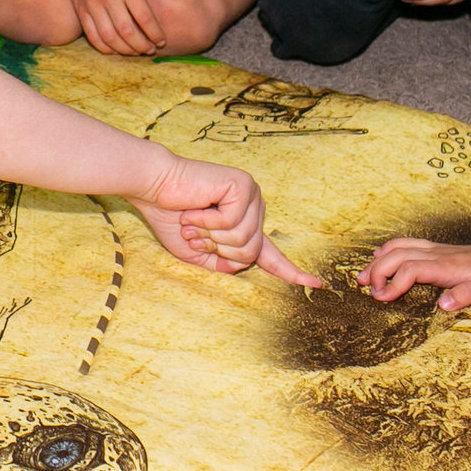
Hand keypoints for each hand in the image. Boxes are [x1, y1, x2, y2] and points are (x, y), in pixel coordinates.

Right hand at [49, 0, 175, 55]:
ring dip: (124, 49)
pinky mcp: (80, 10)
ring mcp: (92, 5)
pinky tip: (115, 49)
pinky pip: (92, 35)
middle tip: (150, 50)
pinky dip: (104, 46)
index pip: (143, 16)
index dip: (154, 32)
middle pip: (127, 31)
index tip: (161, 41)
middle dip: (141, 45)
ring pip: (109, 37)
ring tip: (135, 51)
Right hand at [124, 150, 322, 287]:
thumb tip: (241, 267)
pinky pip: (233, 223)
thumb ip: (221, 264)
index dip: (292, 272)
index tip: (316, 284)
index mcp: (246, 224)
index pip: (272, 254)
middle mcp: (254, 208)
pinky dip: (208, 222)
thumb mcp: (196, 253)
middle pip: (251, 253)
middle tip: (194, 233)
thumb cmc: (171, 217)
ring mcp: (251, 195)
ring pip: (244, 241)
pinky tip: (196, 208)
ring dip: (211, 236)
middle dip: (217, 249)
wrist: (154, 187)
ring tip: (193, 221)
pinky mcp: (243, 186)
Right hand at [359, 237, 470, 312]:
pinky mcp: (438, 250)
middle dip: (377, 271)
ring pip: (399, 248)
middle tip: (366, 289)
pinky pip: (407, 244)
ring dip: (378, 260)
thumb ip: (469, 294)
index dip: (392, 283)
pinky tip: (381, 256)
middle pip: (397, 256)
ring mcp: (436, 250)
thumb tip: (442, 304)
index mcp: (446, 267)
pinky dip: (389, 249)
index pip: (409, 269)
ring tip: (362, 275)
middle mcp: (437, 255)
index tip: (381, 298)